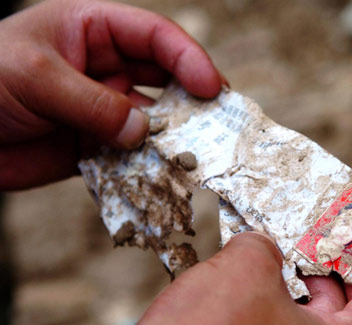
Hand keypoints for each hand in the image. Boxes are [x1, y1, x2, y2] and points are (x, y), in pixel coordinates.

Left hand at [0, 0, 223, 189]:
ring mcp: (102, 108)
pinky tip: (165, 174)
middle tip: (222, 121)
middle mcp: (104, 67)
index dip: (187, 58)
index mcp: (92, 30)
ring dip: (175, 136)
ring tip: (199, 153)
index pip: (153, 37)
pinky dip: (149, 164)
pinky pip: (131, 154)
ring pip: (153, 120)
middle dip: (194, 97)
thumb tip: (143, 130)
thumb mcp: (37, 77)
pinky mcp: (95, 145)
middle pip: (165, 78)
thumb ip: (94, 103)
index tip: (211, 87)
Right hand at [55, 233, 351, 324]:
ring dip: (283, 287)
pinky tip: (233, 285)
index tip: (349, 235)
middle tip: (298, 235)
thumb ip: (267, 248)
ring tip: (260, 254)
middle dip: (318, 268)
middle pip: (342, 315)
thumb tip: (262, 247)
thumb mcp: (246, 271)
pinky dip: (260, 312)